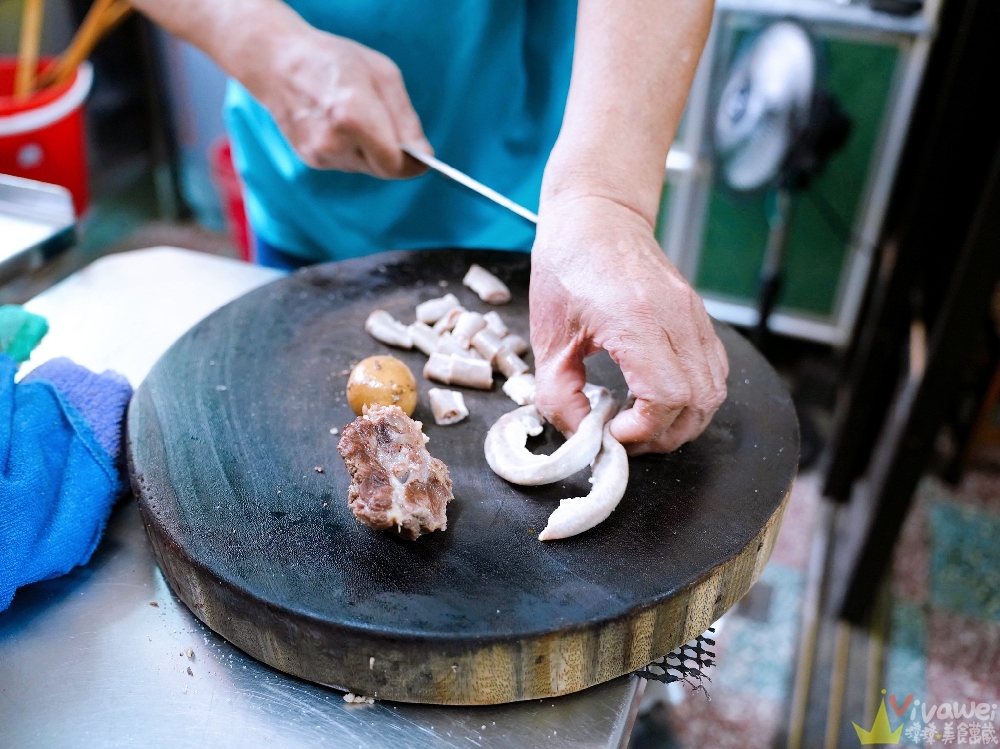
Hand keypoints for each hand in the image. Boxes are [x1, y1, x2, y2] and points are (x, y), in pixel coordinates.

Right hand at [254, 24, 430, 177]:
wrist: (278, 62)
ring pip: (365, 167)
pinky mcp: (310, 160)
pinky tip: (340, 124)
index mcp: (354, 116)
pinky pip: (346, 163)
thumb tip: (424, 156)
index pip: (394, 165)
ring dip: (371, 150)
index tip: (422, 158)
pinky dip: (352, 149)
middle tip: (391, 128)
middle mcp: (334, 141)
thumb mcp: (383, 75)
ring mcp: (319, 154)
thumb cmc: (334, 60)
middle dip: (394, 156)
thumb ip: (407, 121)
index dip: (412, 164)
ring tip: (358, 117)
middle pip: (382, 170)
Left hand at [530, 195, 728, 454]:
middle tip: (625, 436)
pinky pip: (713, 371)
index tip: (611, 432)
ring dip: (681, 420)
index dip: (643, 429)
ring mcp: (693, 316)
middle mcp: (675, 318)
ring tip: (640, 421)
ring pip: (714, 391)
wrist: (598, 217)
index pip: (666, 397)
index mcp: (635, 320)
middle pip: (698, 402)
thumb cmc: (568, 266)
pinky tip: (656, 397)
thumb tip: (579, 436)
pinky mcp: (698, 317)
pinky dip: (692, 397)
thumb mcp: (548, 337)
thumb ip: (559, 395)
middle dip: (663, 435)